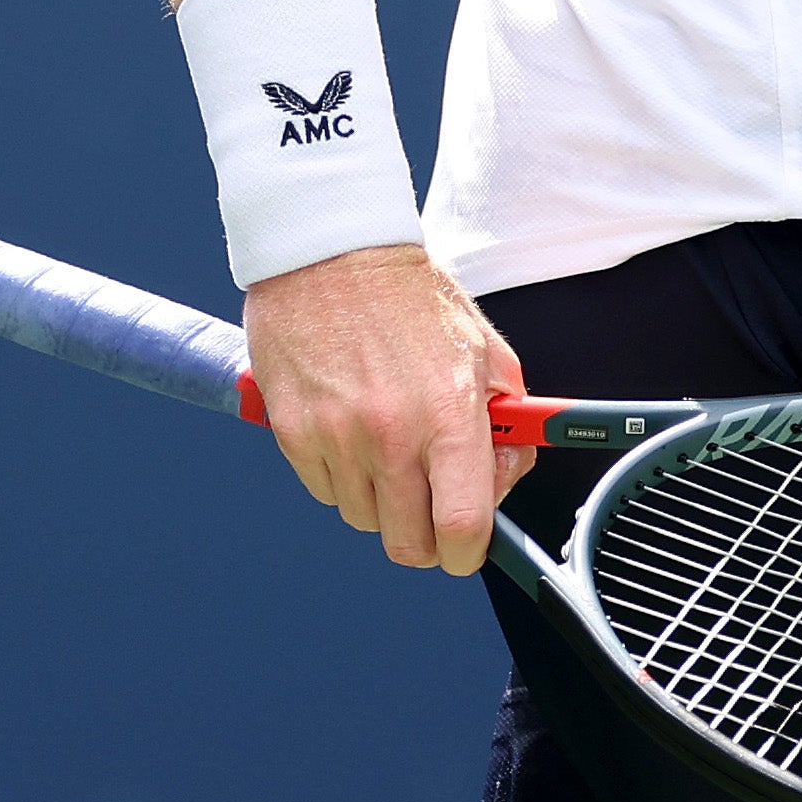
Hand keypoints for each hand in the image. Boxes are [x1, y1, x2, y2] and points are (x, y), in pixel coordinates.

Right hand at [241, 241, 532, 574]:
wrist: (329, 250)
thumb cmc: (406, 294)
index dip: (467, 551)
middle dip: (424, 535)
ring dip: (380, 500)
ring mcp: (337, 437)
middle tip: (428, 501)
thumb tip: (508, 467)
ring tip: (386, 445)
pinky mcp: (294, 433)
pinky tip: (350, 431)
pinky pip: (324, 491)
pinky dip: (340, 477)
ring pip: (363, 520)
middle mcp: (392, 434)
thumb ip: (507, 415)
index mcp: (448, 413)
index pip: (461, 526)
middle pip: (408, 544)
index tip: (466, 544)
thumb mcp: (481, 345)